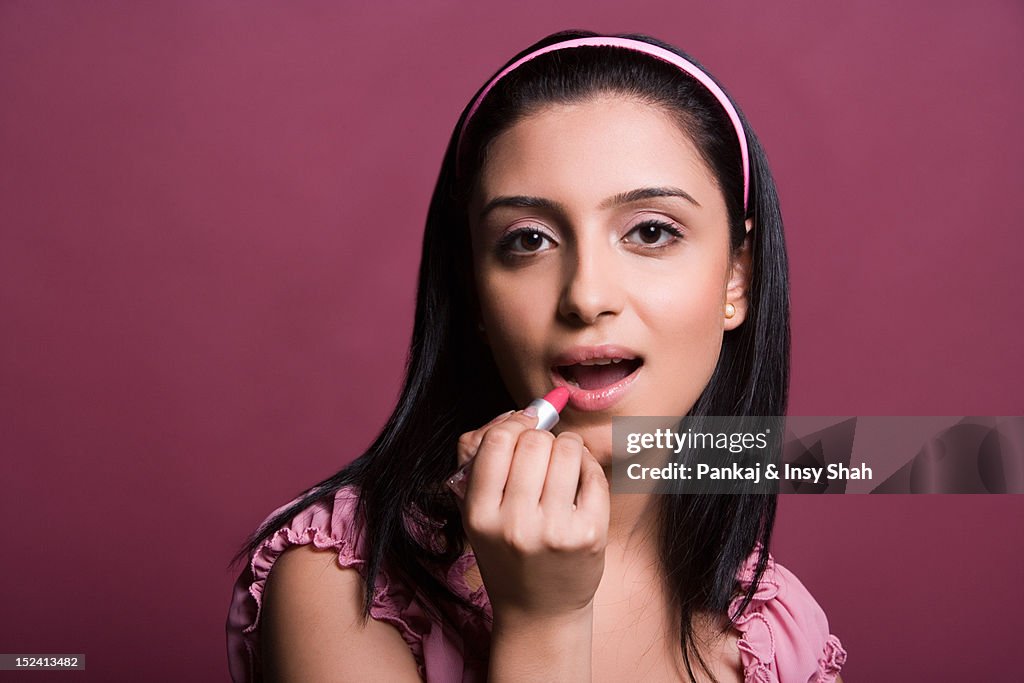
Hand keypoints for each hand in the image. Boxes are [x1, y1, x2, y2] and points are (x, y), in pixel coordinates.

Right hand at [455, 409, 609, 620]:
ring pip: (567, 449)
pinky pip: (593, 472)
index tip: (521, 427)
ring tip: (563, 464)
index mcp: (479, 516)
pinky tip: (580, 482)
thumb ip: (486, 461)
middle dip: (542, 437)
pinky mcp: (589, 536)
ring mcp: (554, 532)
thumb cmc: (508, 553)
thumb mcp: (479, 514)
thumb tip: (527, 410)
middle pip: (533, 441)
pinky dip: (588, 467)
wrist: (539, 612)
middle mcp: (514, 525)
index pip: (494, 442)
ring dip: (568, 447)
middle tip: (543, 452)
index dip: (512, 424)